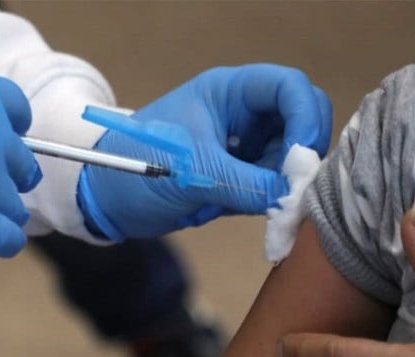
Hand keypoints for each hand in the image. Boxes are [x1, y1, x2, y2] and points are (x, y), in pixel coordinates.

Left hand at [79, 64, 331, 239]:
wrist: (108, 201)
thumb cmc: (136, 168)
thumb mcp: (192, 174)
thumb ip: (245, 185)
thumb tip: (293, 198)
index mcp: (229, 92)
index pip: (289, 87)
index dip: (306, 117)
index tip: (302, 157)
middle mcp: (244, 114)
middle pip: (303, 119)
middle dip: (303, 152)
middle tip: (292, 185)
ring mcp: (245, 146)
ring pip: (293, 157)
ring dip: (287, 181)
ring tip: (258, 203)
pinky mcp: (243, 176)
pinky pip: (276, 185)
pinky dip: (274, 199)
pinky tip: (252, 211)